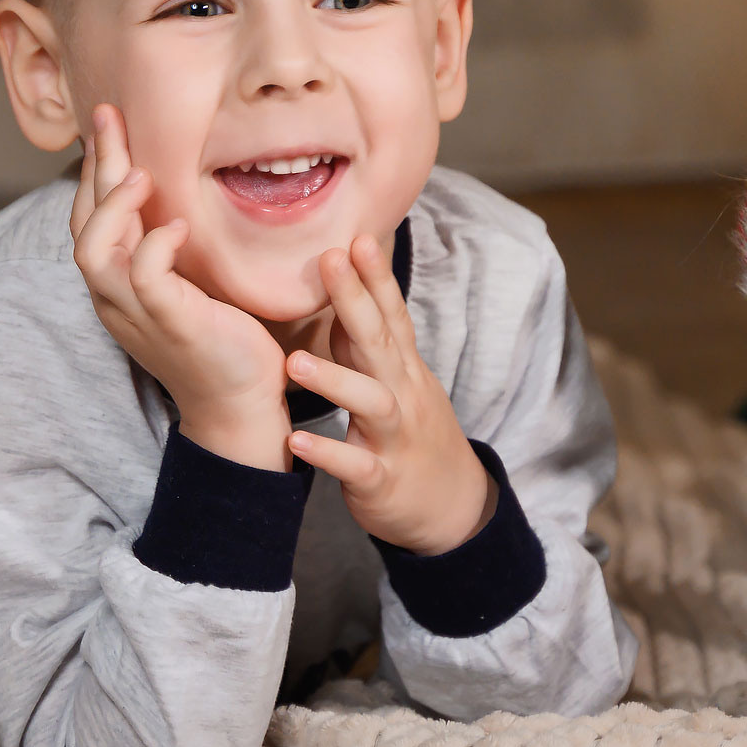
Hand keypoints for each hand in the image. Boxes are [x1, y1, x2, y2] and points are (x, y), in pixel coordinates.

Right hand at [71, 106, 290, 469]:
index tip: (108, 127)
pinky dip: (155, 246)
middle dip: (95, 166)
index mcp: (117, 288)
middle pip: (83, 224)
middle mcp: (114, 299)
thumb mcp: (192, 285)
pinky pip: (144, 277)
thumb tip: (179, 203)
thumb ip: (174, 250)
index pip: (89, 220)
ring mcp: (136, 314)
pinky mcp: (168, 323)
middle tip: (108, 115)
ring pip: (94, 250)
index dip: (95, 172)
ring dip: (115, 205)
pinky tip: (176, 225)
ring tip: (141, 173)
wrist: (241, 405)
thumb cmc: (224, 342)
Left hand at [285, 234, 493, 555]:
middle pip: (382, 343)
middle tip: (328, 261)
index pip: (393, 316)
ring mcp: (394, 437)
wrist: (451, 509)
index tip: (357, 237)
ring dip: (335, 381)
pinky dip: (328, 453)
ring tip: (294, 361)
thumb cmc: (413, 436)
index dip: (377, 278)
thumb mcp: (400, 385)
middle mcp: (404, 396)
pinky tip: (296, 442)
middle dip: (356, 302)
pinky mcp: (382, 480)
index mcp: (404, 371)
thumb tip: (343, 296)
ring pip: (370, 402)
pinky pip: (356, 465)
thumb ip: (370, 346)